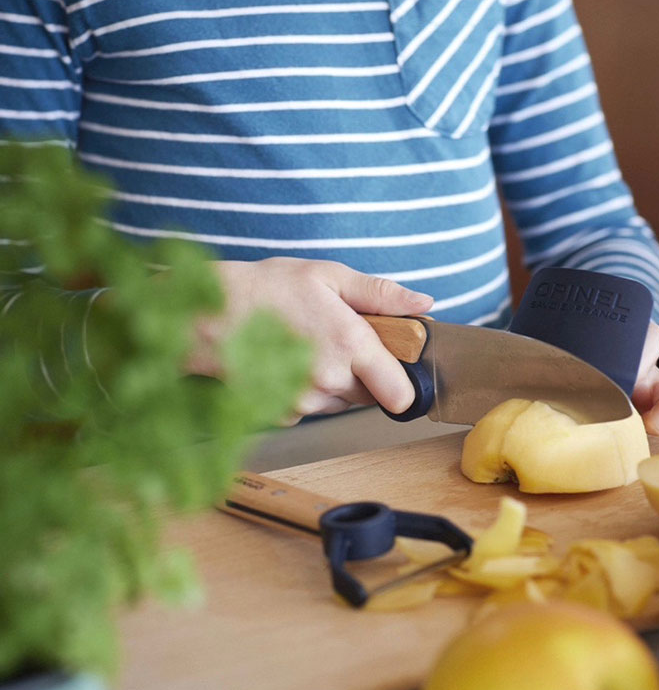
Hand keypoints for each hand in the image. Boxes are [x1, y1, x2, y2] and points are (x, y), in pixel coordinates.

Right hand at [186, 257, 433, 422]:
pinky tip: (287, 362)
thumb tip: (424, 304)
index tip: (396, 367)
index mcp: (350, 345)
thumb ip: (380, 294)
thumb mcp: (327, 276)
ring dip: (334, 381)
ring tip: (307, 345)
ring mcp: (304, 401)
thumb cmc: (263, 290)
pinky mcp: (281, 414)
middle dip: (363, 372)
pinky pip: (310, 407)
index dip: (404, 382)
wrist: (202, 316)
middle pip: (370, 394)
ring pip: (340, 401)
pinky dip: (306, 390)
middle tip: (338, 339)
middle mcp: (330, 380)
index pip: (401, 393)